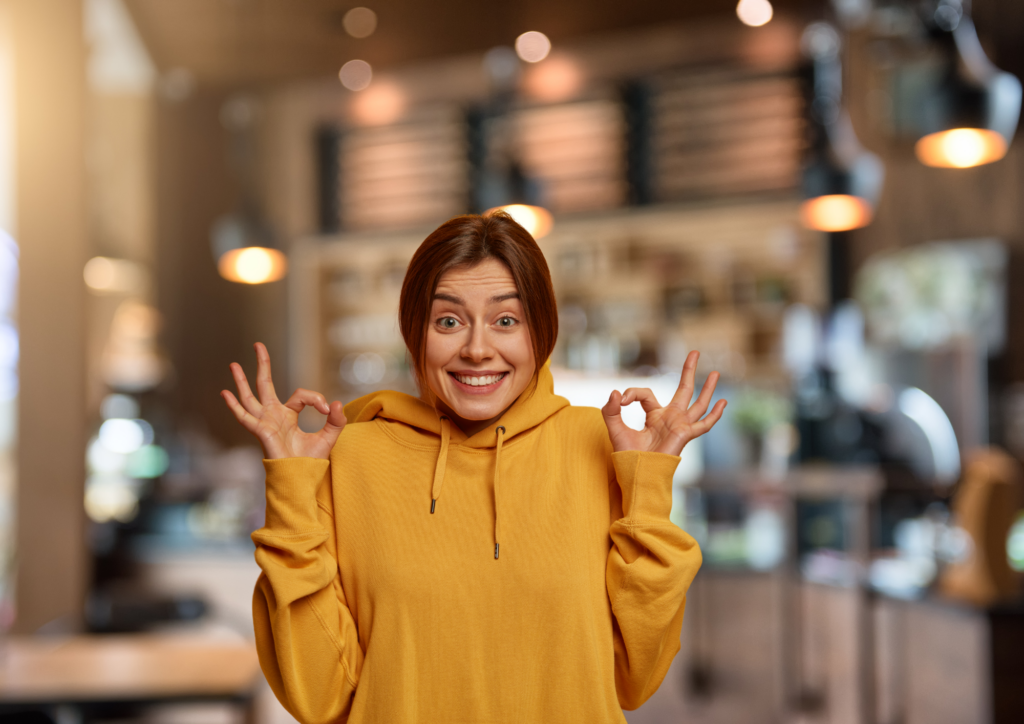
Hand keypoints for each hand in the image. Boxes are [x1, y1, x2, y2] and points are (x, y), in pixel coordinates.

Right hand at [221, 342, 346, 459]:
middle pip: (265, 384)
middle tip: (258, 344)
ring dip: (241, 380)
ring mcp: (265, 422)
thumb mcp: (329, 437)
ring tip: (233, 363)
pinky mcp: (261, 432)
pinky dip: (235, 406)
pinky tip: (225, 393)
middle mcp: (273, 415)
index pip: (301, 395)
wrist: (301, 478)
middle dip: (262, 364)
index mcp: (288, 415)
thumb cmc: (310, 461)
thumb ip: (336, 421)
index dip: (316, 398)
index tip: (327, 408)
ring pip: (250, 397)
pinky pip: (245, 417)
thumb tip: (338, 403)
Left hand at [601, 350, 725, 455]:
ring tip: (716, 372)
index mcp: (654, 416)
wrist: (636, 473)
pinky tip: (723, 403)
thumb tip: (616, 392)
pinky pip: (703, 424)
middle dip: (689, 371)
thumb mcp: (615, 429)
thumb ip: (610, 410)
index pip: (646, 394)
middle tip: (695, 352)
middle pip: (683, 390)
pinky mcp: (685, 434)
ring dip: (707, 388)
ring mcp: (680, 425)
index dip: (633, 393)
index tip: (622, 400)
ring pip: (698, 403)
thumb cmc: (627, 455)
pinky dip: (714, 414)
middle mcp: (670, 418)